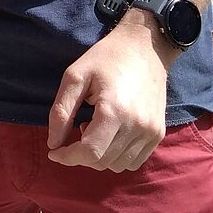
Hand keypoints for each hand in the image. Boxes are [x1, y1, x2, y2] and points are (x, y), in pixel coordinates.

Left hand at [45, 14, 173, 171]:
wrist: (145, 47)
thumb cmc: (106, 58)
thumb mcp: (76, 76)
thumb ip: (62, 111)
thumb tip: (53, 143)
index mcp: (114, 111)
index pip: (89, 153)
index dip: (67, 157)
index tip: (54, 151)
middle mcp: (137, 126)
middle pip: (102, 161)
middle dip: (81, 154)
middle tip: (77, 128)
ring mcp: (151, 132)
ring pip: (117, 165)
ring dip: (100, 155)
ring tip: (96, 127)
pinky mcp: (159, 134)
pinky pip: (134, 161)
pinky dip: (117, 156)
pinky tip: (111, 133)